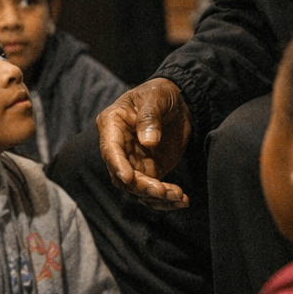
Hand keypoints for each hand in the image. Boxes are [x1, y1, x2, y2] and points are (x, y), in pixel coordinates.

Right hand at [96, 78, 192, 208]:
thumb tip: (148, 142)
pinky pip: (152, 192)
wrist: (178, 102)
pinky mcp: (149, 172)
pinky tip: (182, 200)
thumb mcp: (155, 97)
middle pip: (122, 176)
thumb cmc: (160, 93)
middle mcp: (119, 148)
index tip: (129, 178)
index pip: (110, 150)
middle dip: (142, 187)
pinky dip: (166, 200)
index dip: (117, 165)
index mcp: (112, 125)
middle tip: (164, 191)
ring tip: (179, 196)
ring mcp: (133, 162)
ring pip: (136, 190)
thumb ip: (150, 117)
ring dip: (156, 197)